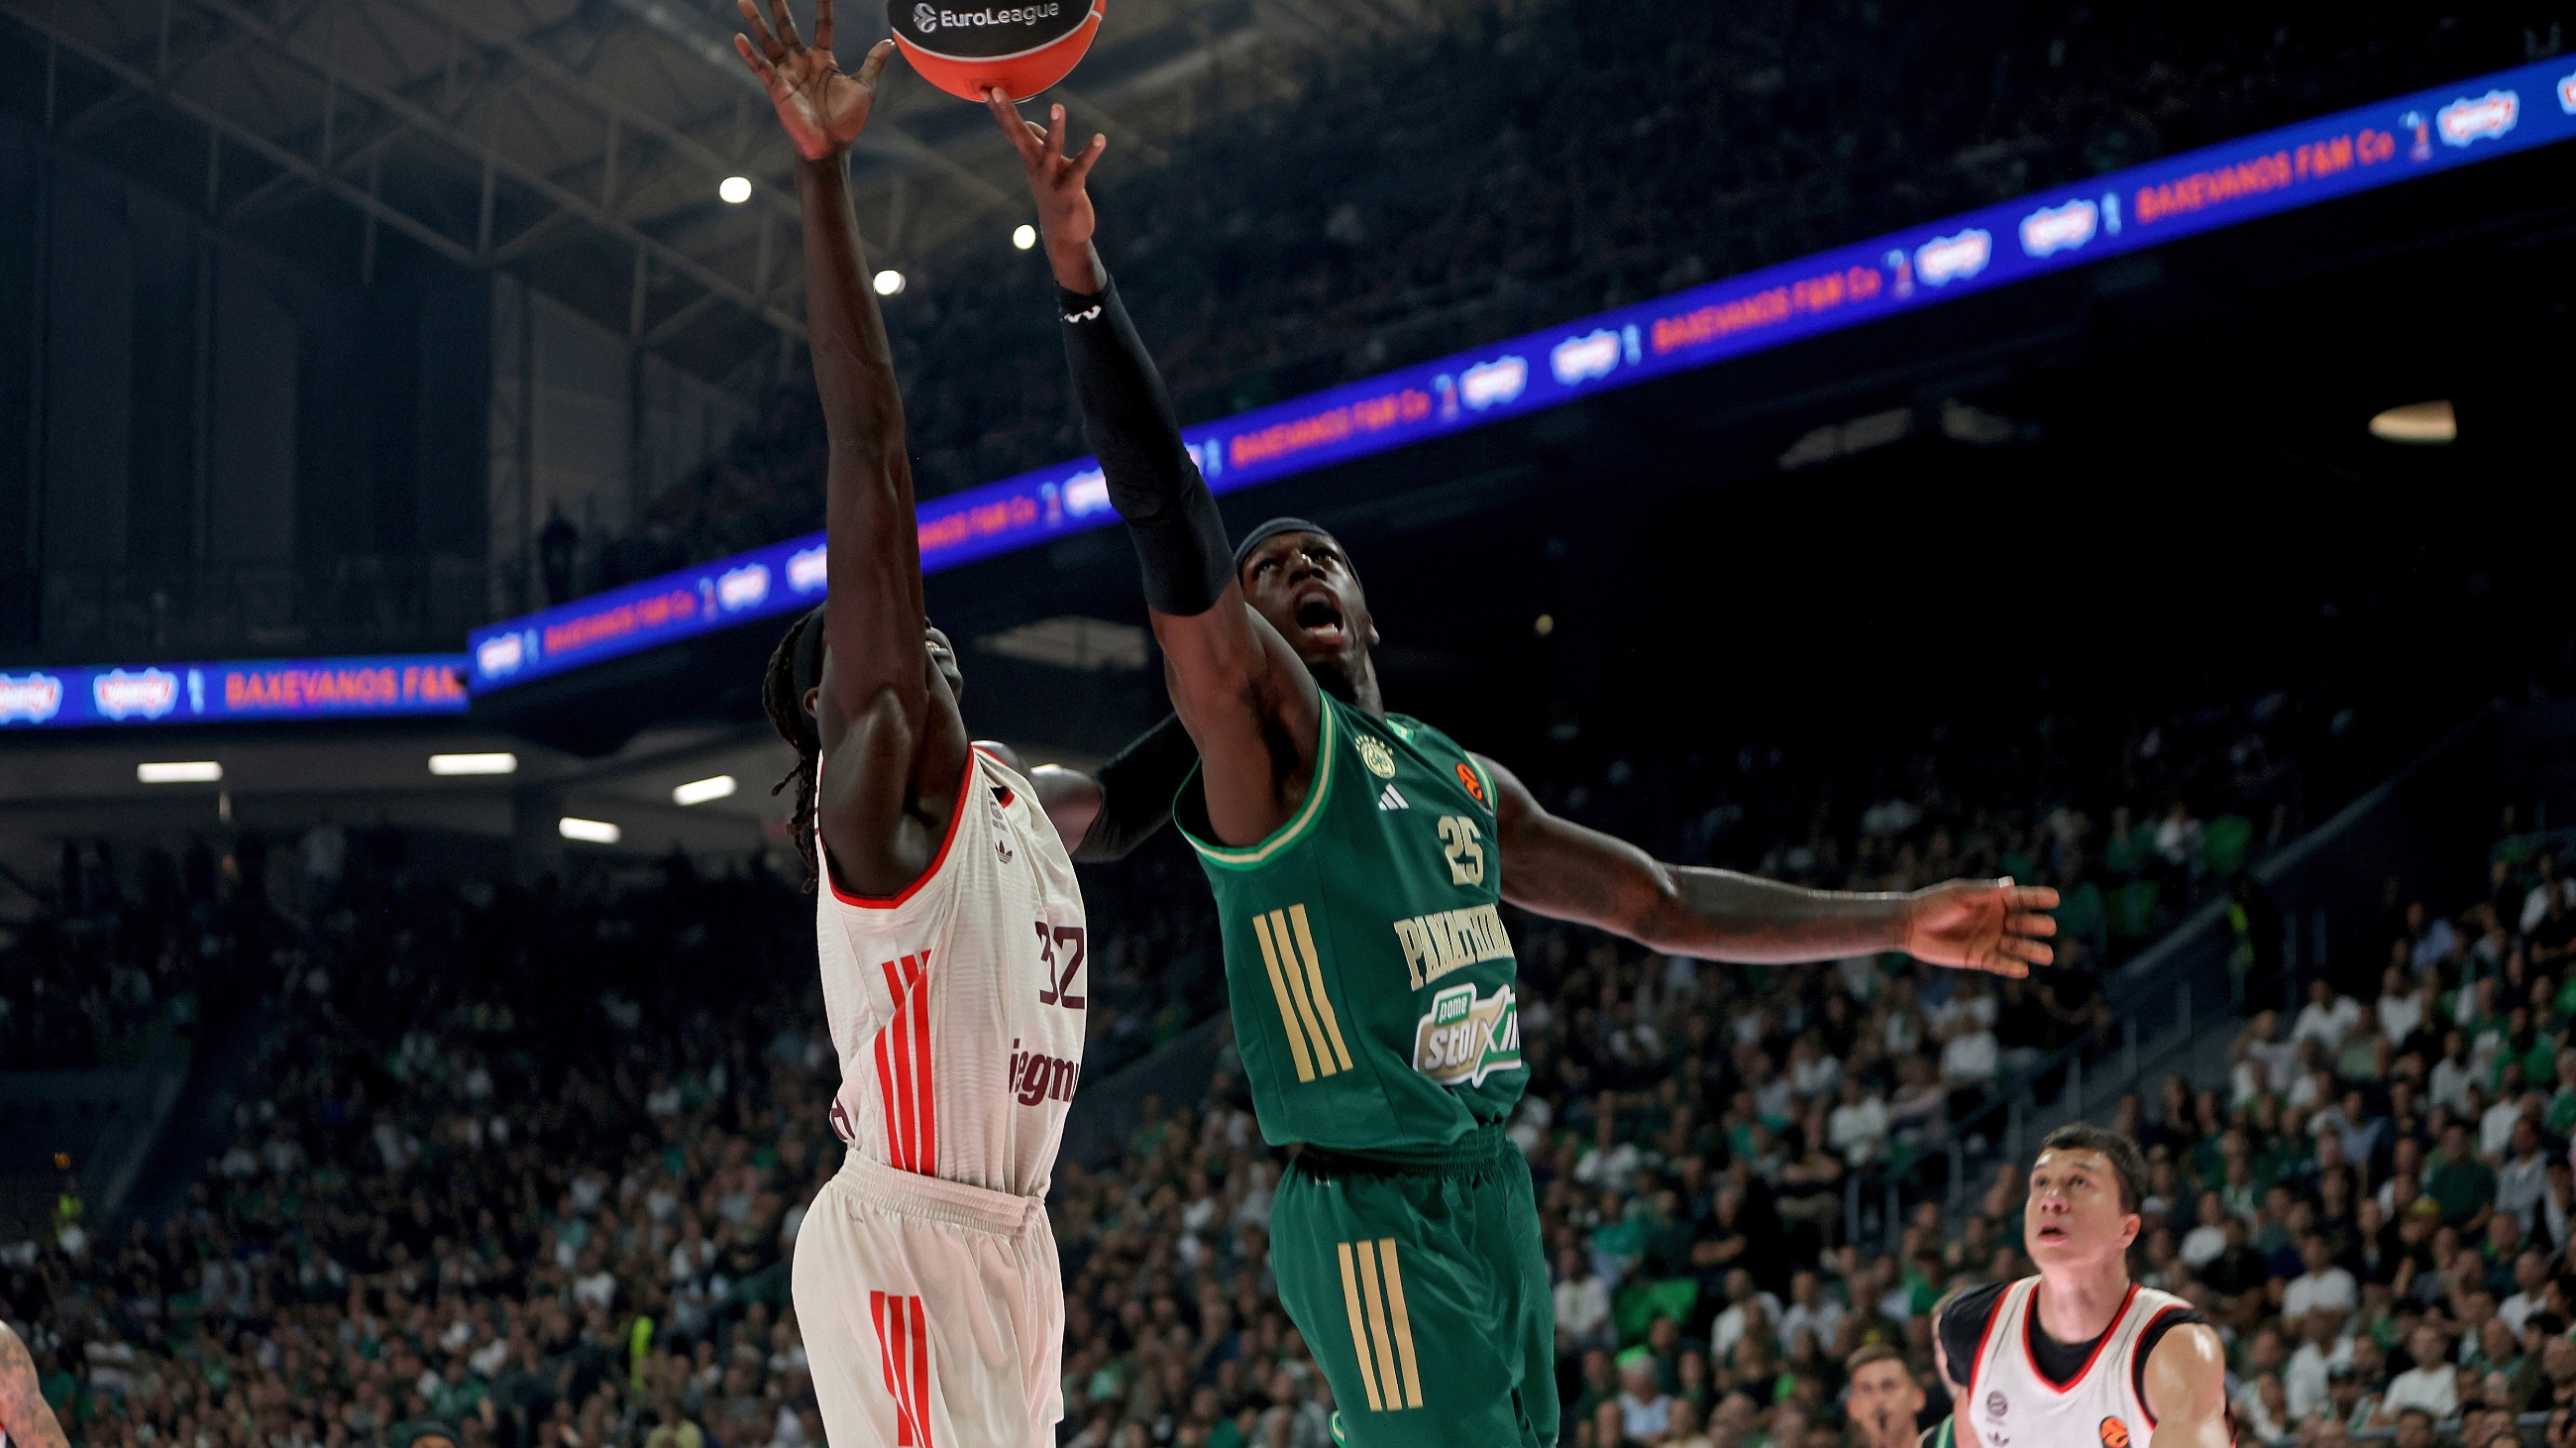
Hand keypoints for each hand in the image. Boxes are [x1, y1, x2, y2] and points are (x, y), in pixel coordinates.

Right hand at [734, 0, 891, 160]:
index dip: (823, 6)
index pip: (823, 25)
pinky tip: (738, 37)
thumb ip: (873, 63)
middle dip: (779, 6)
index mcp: (824, 59)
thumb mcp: (864, 88)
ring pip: (769, 41)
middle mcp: (802, 62)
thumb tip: (890, 43)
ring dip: (756, 22)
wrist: (832, 147)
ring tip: (744, 0)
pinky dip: (749, 54)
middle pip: (788, 27)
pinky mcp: (777, 88)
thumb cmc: (847, 122)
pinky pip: (761, 68)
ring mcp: (788, 73)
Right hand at [985, 91, 1104, 283]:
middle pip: (1019, 136)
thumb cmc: (1055, 195)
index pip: (1009, 129)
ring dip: (1055, 128)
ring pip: (1051, 149)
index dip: (998, 109)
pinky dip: (1090, 152)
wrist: (1063, 234)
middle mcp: (1035, 166)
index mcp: (1029, 158)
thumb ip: (1038, 145)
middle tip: (996, 90)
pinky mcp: (1070, 189)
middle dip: (1008, 113)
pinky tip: (1100, 138)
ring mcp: (1051, 178)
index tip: (985, 86)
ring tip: (1058, 106)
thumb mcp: (1044, 167)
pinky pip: (1080, 168)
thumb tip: (1034, 127)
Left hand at [1902, 877, 2058, 976]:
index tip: (2055, 899)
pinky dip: (2011, 966)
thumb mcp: (1960, 894)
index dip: (2038, 898)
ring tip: (2048, 955)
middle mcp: (1997, 921)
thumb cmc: (1935, 904)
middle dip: (2037, 925)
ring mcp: (1990, 940)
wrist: (1910, 925)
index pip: (2021, 899)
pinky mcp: (1979, 958)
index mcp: (1994, 900)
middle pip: (2024, 923)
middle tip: (2049, 926)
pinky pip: (1999, 963)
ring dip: (2032, 950)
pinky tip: (2023, 969)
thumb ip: (1984, 892)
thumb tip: (2011, 884)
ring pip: (2017, 946)